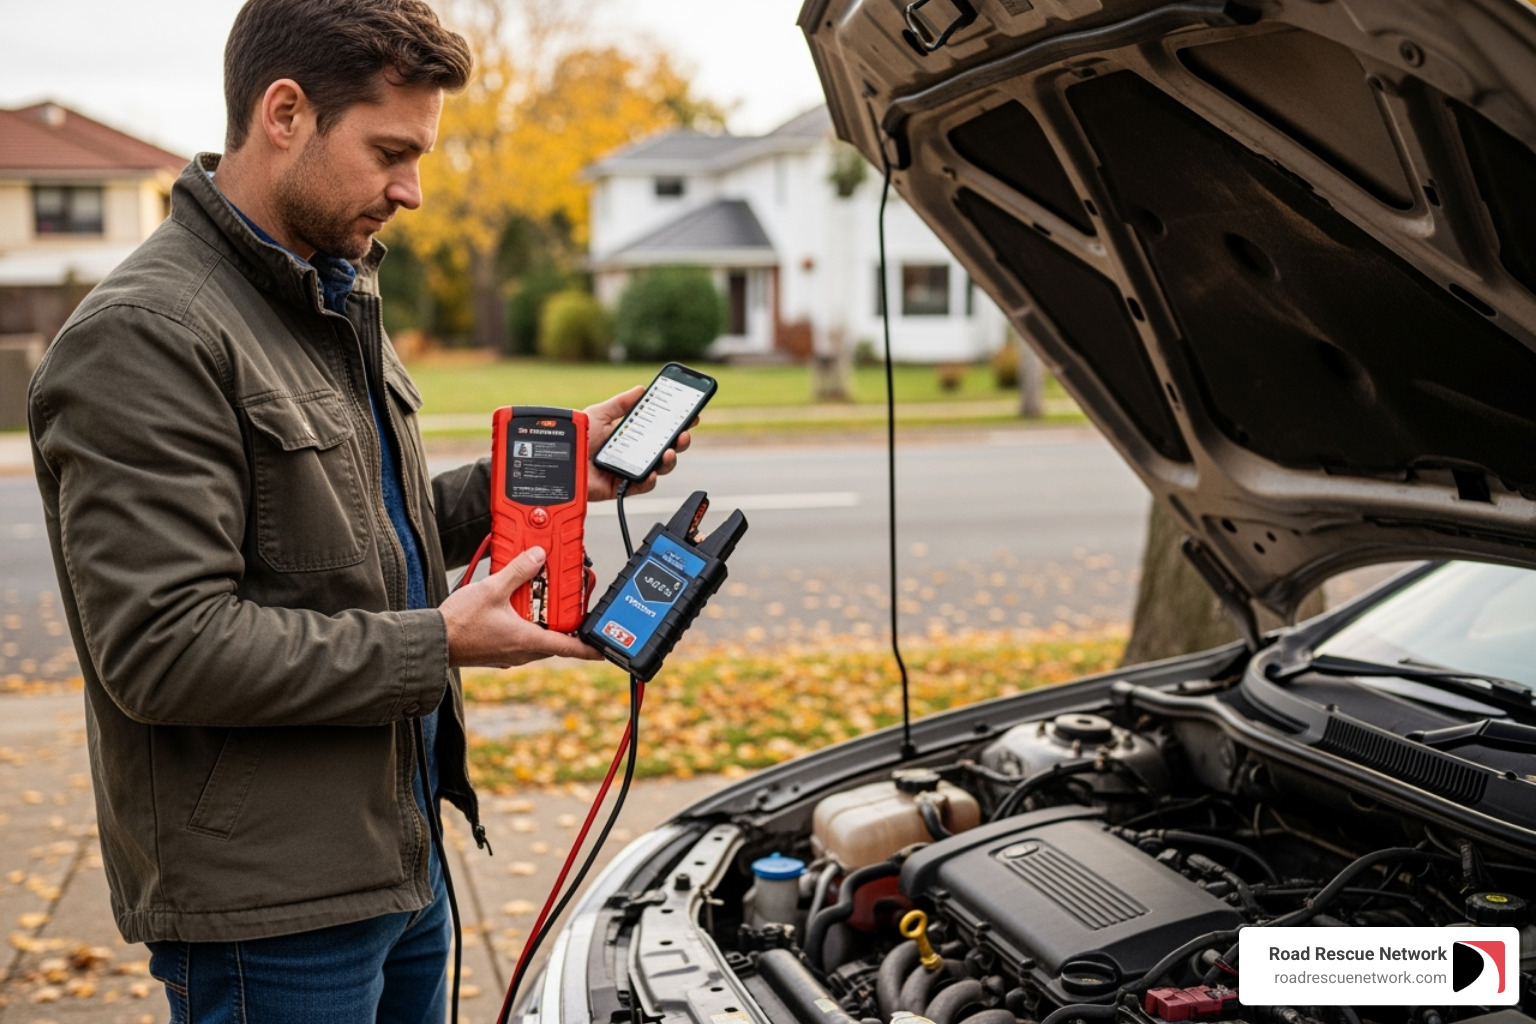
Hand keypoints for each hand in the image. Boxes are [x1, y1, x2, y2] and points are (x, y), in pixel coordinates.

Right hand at [440, 547, 600, 667]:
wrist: (432, 642)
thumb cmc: (459, 625)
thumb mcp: (492, 589)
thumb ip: (518, 571)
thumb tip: (538, 556)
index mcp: (528, 641)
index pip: (570, 648)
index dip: (591, 647)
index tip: (605, 647)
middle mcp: (522, 652)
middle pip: (556, 641)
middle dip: (565, 624)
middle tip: (571, 604)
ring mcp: (509, 654)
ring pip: (538, 640)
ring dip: (543, 623)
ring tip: (541, 599)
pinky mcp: (497, 652)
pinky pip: (520, 639)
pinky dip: (525, 625)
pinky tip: (516, 608)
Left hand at [584, 385, 694, 500]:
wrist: (561, 459)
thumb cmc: (577, 439)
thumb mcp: (599, 414)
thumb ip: (620, 404)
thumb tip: (641, 389)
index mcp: (631, 436)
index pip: (660, 430)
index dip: (677, 424)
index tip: (690, 415)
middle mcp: (634, 454)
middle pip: (665, 450)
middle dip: (680, 442)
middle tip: (684, 433)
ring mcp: (630, 471)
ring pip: (659, 469)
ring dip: (669, 460)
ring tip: (669, 452)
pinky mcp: (621, 487)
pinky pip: (641, 486)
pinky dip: (649, 480)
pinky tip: (651, 472)